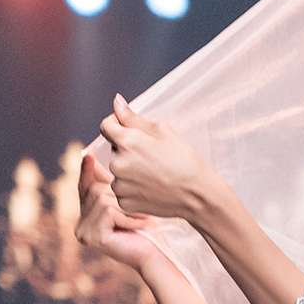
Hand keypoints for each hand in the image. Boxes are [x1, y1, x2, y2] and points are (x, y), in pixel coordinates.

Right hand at [75, 142, 157, 275]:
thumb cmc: (145, 228)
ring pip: (102, 199)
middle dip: (119, 195)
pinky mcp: (94, 238)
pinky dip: (129, 216)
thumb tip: (94, 154)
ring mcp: (84, 234)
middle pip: (94, 190)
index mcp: (85, 218)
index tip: (89, 155)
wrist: (156, 256)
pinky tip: (141, 225)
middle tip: (141, 209)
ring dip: (127, 207)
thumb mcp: (125, 202)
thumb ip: (109, 184)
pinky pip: (110, 211)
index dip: (87, 171)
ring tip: (143, 218)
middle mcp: (80, 227)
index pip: (83, 188)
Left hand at [97, 92, 221, 224]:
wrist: (197, 194)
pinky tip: (151, 187)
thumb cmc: (184, 160)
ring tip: (154, 173)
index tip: (131, 130)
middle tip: (152, 157)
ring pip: (118, 171)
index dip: (117, 125)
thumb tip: (116, 101)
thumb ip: (133, 117)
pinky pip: (123, 190)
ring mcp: (120, 185)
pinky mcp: (124, 202)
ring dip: (129, 169)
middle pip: (114, 150)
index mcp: (127, 141)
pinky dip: (133, 188)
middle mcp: (118, 163)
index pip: (106, 126)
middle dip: (128, 149)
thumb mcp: (163, 131)